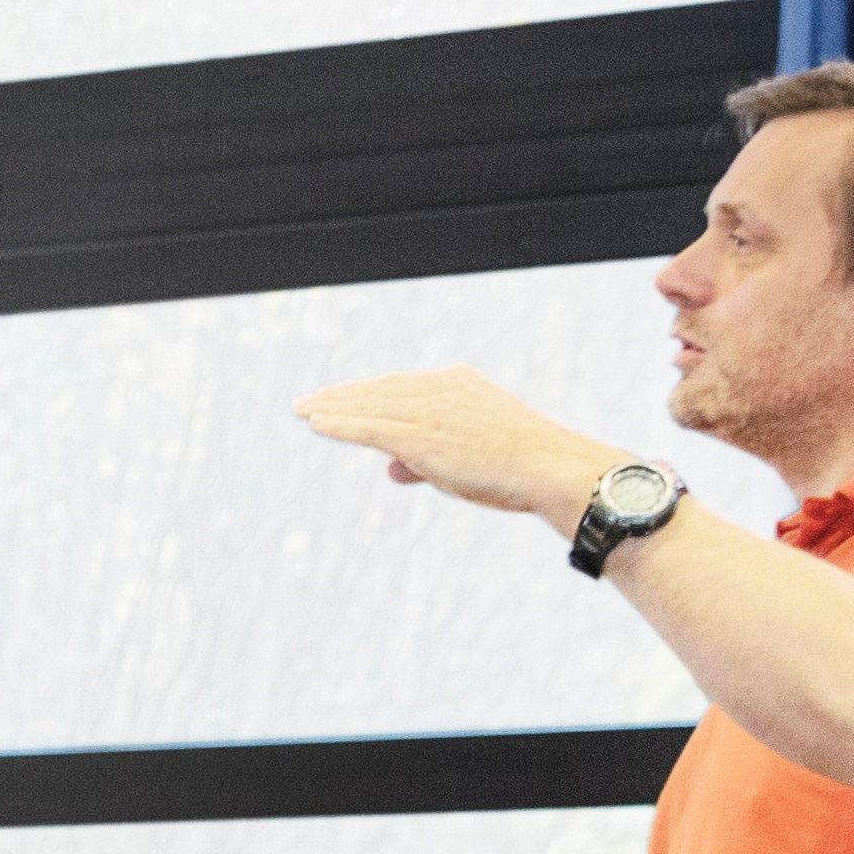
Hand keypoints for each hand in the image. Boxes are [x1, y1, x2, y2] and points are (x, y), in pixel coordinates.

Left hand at [298, 366, 639, 525]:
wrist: (550, 470)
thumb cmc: (518, 469)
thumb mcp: (468, 457)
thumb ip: (425, 460)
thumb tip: (391, 469)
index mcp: (459, 384)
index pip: (399, 387)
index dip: (364, 392)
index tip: (336, 397)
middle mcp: (444, 390)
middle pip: (380, 392)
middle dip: (341, 397)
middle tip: (306, 403)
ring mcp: (434, 413)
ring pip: (371, 407)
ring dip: (333, 408)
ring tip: (303, 410)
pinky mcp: (425, 438)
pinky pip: (373, 428)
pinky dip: (342, 425)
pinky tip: (317, 423)